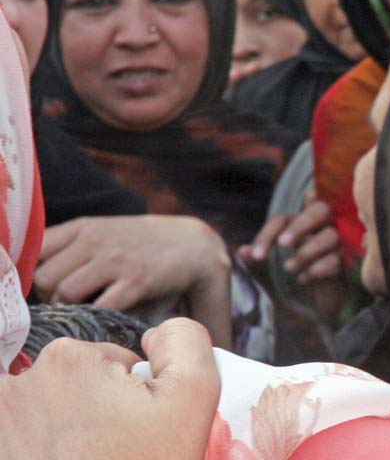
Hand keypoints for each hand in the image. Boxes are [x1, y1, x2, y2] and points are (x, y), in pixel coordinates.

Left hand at [0, 318, 219, 459]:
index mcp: (69, 359)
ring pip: (49, 413)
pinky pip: (26, 434)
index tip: (135, 433)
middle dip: (97, 412)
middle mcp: (19, 384)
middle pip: (77, 385)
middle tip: (116, 453)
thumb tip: (154, 334)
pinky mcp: (0, 447)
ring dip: (67, 434)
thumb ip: (185, 340)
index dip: (132, 396)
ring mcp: (2, 422)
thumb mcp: (194, 396)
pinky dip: (42, 448)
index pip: (113, 363)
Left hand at [35, 215, 231, 347]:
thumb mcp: (105, 232)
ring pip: (65, 293)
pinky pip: (99, 307)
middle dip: (51, 300)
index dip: (35, 277)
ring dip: (71, 311)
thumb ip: (72, 246)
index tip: (47, 291)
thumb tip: (38, 277)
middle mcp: (95, 240)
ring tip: (86, 316)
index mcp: (84, 227)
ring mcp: (115, 260)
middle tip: (69, 309)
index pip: (35, 251)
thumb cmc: (144, 243)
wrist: (194, 245)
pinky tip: (107, 320)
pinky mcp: (136, 281)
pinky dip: (97, 319)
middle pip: (45, 278)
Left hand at [237, 200, 341, 284]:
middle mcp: (321, 225)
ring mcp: (338, 242)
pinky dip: (318, 269)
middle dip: (300, 226)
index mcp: (298, 223)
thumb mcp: (272, 264)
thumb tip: (240, 252)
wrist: (319, 297)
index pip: (282, 219)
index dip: (268, 234)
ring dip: (307, 251)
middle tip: (282, 244)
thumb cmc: (295, 271)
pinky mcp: (346, 261)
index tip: (256, 257)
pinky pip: (336, 259)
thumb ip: (259, 254)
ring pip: (330, 236)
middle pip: (318, 210)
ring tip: (289, 268)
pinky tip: (304, 279)